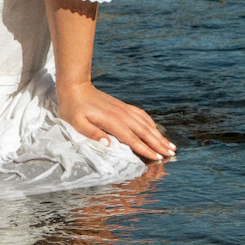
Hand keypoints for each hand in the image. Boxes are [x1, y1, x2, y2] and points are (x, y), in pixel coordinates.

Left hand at [58, 81, 174, 161]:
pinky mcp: (122, 106)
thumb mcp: (76, 123)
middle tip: (172, 154)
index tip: (157, 158)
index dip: (145, 149)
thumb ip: (92, 133)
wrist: (75, 86)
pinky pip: (141, 115)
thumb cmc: (73, 107)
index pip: (132, 139)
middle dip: (159, 144)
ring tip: (170, 145)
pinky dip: (151, 123)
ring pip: (146, 123)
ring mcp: (124, 109)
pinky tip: (156, 129)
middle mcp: (122, 115)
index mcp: (112, 121)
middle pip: (145, 131)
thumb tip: (108, 144)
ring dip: (159, 135)